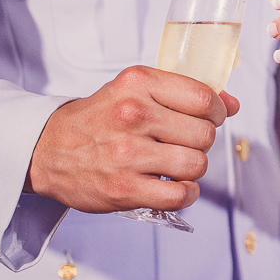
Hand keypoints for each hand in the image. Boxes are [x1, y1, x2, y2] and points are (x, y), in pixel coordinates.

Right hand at [27, 66, 238, 213]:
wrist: (47, 150)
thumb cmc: (98, 119)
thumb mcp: (135, 90)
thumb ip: (183, 93)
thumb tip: (232, 103)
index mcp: (138, 84)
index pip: (203, 97)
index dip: (216, 111)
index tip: (209, 117)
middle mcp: (133, 116)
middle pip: (204, 134)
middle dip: (201, 141)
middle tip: (183, 143)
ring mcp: (128, 154)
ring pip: (196, 165)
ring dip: (193, 169)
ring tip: (176, 165)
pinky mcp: (124, 189)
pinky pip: (180, 196)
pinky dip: (185, 194)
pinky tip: (174, 187)